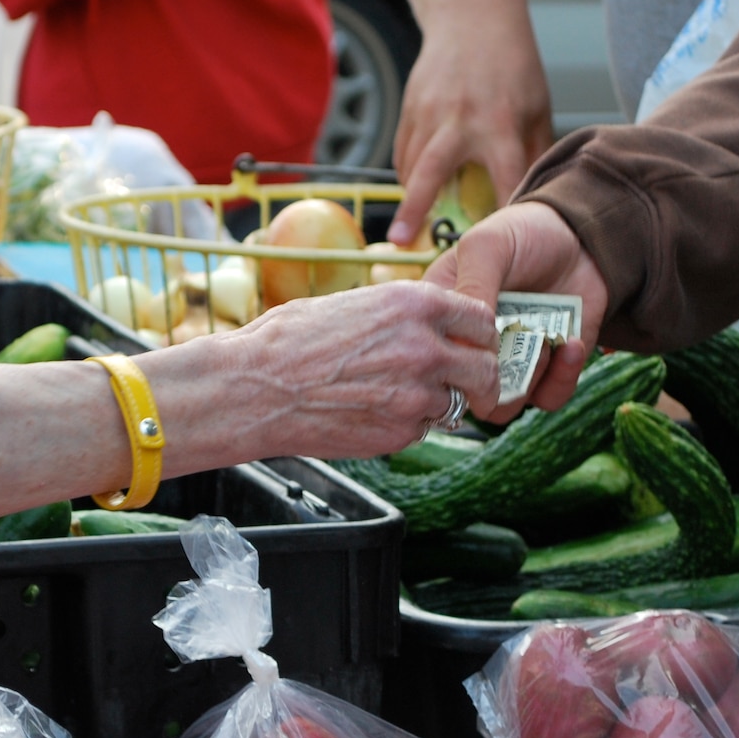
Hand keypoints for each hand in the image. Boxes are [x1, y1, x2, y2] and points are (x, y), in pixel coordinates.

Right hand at [0, 283, 499, 524]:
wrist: (251, 388)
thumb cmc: (286, 339)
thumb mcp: (349, 302)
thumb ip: (399, 312)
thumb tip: (427, 319)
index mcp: (414, 303)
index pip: (482, 318)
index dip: (478, 333)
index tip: (471, 342)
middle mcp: (424, 348)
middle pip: (486, 368)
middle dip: (476, 375)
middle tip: (459, 380)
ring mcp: (415, 396)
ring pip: (456, 404)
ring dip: (439, 403)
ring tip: (398, 397)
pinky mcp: (399, 434)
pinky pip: (423, 430)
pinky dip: (409, 425)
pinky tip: (373, 413)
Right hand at [389, 23, 553, 247]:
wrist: (474, 17)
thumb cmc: (513, 66)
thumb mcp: (537, 108)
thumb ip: (534, 154)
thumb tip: (534, 201)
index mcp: (500, 124)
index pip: (505, 178)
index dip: (503, 213)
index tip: (497, 246)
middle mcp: (460, 119)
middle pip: (432, 173)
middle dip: (415, 209)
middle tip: (402, 244)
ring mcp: (430, 112)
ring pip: (410, 164)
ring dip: (409, 197)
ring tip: (407, 226)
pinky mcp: (411, 107)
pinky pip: (402, 151)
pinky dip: (406, 173)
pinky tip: (414, 187)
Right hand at [424, 200, 611, 420]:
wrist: (581, 235)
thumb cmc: (523, 233)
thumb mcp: (487, 247)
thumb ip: (472, 286)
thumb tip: (459, 343)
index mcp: (444, 320)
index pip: (429, 358)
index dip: (446, 363)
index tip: (473, 344)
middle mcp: (472, 348)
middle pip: (462, 393)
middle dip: (488, 381)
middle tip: (516, 345)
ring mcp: (510, 363)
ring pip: (503, 406)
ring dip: (528, 381)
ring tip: (548, 343)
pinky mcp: (547, 371)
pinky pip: (547, 399)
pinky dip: (561, 380)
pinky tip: (571, 343)